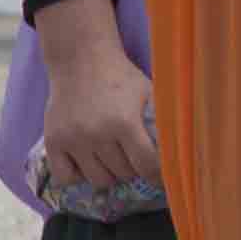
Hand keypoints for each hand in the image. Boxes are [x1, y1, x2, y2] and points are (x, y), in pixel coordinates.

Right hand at [30, 7, 164, 205]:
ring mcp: (72, 140)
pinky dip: (78, 176)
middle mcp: (96, 134)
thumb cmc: (121, 77)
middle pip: (122, 174)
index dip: (158, 176)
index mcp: (124, 122)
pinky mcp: (53, 141)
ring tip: (113, 157)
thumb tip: (188, 150)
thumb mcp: (151, 93)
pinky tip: (88, 162)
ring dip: (109, 173)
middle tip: (133, 155)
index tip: (161, 178)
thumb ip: (166, 121)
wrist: (81, 60)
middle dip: (132, 168)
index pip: (147, 166)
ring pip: (97, 179)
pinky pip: (66, 177)